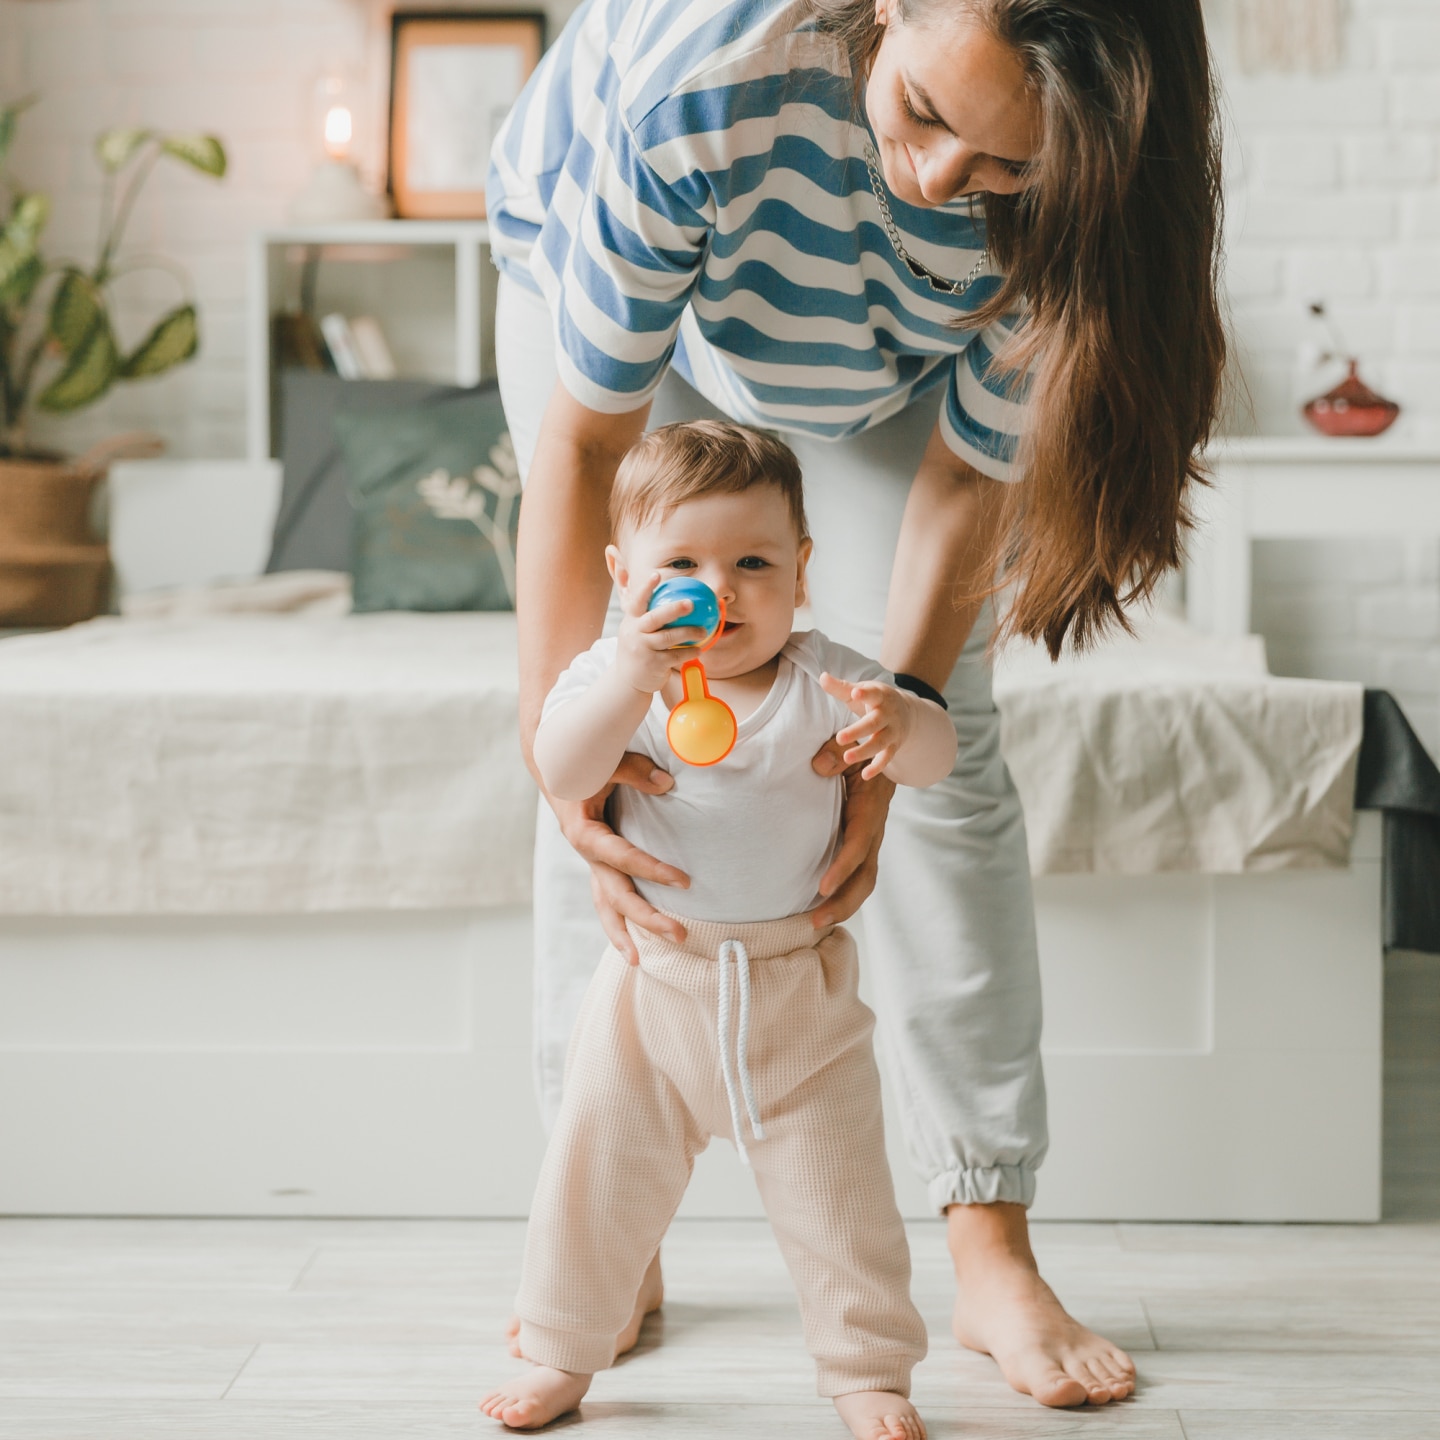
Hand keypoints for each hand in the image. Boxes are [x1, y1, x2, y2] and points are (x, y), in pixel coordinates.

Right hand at [550, 751, 689, 963]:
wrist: (555, 764)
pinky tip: (631, 944)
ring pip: (605, 905)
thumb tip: (668, 784)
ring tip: (638, 962)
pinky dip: (617, 921)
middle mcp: (586, 854)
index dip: (652, 870)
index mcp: (584, 832)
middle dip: (647, 918)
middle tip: (680, 933)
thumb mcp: (604, 761)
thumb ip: (635, 771)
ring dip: (623, 933)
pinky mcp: (598, 864)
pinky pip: (607, 898)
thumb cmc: (583, 761)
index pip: (622, 858)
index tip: (684, 882)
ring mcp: (591, 862)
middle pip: (615, 896)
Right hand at [614, 571, 708, 694]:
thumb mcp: (634, 630)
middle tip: (690, 603)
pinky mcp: (653, 664)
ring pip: (668, 637)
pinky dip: (689, 652)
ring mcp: (643, 649)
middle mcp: (634, 633)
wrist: (627, 682)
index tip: (657, 575)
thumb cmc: (637, 650)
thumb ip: (644, 614)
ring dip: (689, 632)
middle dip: (673, 609)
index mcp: (631, 621)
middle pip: (654, 618)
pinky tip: (699, 649)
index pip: (637, 601)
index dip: (646, 587)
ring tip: (703, 630)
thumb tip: (656, 591)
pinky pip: (675, 656)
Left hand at [809, 736, 895, 927]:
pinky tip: (820, 906)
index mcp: (870, 808)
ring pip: (864, 880)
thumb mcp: (850, 745)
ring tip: (815, 923)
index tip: (822, 887)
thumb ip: (836, 752)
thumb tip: (819, 765)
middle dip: (844, 901)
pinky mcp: (862, 843)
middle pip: (866, 875)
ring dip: (843, 904)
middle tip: (816, 920)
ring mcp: (870, 840)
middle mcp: (873, 830)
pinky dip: (842, 893)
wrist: (882, 752)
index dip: (842, 867)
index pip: (858, 844)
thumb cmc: (860, 750)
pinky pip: (856, 873)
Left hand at [820, 673, 913, 779]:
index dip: (865, 693)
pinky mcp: (894, 746)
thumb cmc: (875, 699)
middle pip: (874, 723)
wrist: (907, 712)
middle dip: (858, 731)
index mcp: (880, 696)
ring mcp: (893, 731)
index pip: (873, 694)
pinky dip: (877, 767)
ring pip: (880, 743)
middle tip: (840, 738)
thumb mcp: (861, 690)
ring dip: (865, 751)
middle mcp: (888, 714)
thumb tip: (822, 677)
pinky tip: (865, 774)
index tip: (855, 692)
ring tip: (847, 757)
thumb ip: (841, 687)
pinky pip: (887, 758)